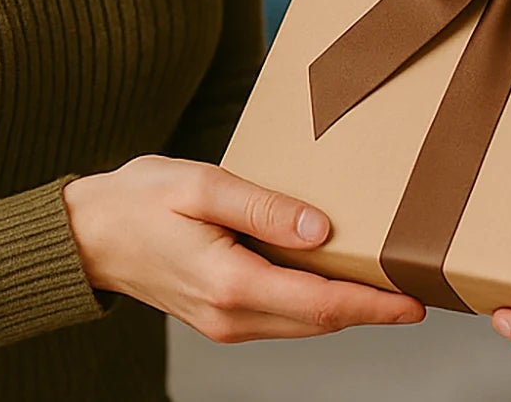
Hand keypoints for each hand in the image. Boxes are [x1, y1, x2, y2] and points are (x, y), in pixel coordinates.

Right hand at [62, 155, 424, 341]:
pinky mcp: (222, 314)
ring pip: (304, 323)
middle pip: (320, 321)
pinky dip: (317, 303)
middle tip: (422, 289)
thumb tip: (322, 230)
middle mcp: (232, 316)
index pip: (321, 304)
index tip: (416, 300)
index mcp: (230, 284)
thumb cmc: (141, 199)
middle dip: (373, 309)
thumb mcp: (203, 186)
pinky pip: (283, 316)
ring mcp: (225, 322)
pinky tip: (337, 276)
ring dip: (348, 308)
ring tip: (392, 284)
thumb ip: (264, 208)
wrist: (87, 234)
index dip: (374, 305)